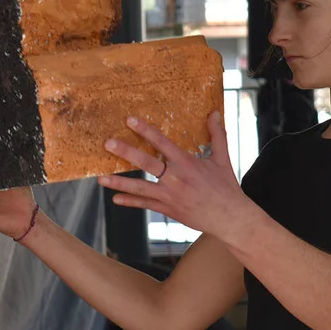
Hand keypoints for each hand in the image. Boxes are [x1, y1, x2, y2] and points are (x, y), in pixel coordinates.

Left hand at [98, 112, 258, 245]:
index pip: (162, 142)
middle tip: (108, 143)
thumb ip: (217, 134)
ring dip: (119, 182)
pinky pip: (145, 205)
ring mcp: (169, 196)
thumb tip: (214, 112)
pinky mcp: (168, 209)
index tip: (130, 120)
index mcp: (187, 163)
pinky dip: (130, 202)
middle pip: (146, 162)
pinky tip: (116, 199)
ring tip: (100, 178)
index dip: (145, 130)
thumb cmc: (226, 186)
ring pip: (140, 187)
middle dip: (126, 152)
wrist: (229, 217)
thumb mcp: (222, 158)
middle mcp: (175, 178)